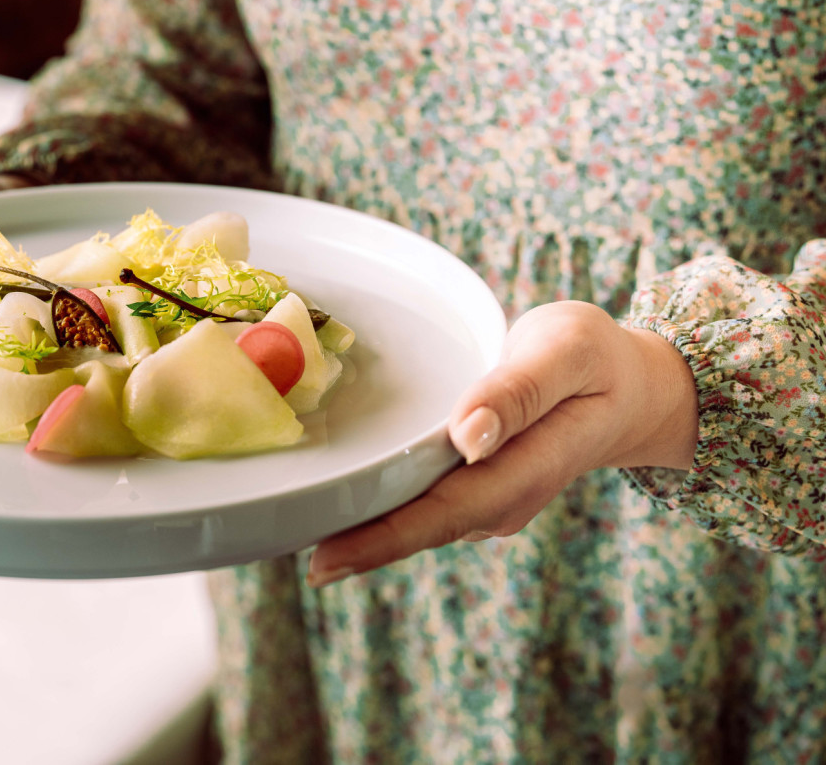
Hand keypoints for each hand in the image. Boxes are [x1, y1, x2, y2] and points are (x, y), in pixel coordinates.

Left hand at [306, 301, 697, 586]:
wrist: (633, 385)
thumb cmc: (596, 359)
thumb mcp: (567, 351)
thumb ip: (519, 391)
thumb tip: (469, 437)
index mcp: (524, 469)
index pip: (444, 513)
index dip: (383, 538)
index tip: (323, 558)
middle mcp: (501, 497)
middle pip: (420, 526)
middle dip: (355, 543)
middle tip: (278, 543)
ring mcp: (489, 496)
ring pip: (418, 517)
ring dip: (362, 525)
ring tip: (290, 522)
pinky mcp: (477, 483)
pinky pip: (423, 499)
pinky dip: (381, 501)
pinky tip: (338, 495)